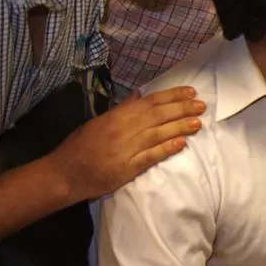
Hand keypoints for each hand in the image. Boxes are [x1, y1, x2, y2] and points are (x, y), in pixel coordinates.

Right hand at [48, 87, 204, 200]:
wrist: (63, 174)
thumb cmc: (80, 147)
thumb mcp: (99, 122)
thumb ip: (121, 109)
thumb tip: (140, 95)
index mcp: (116, 116)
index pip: (149, 102)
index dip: (172, 96)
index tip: (190, 92)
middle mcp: (122, 129)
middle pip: (157, 115)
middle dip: (182, 109)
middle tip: (202, 105)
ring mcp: (125, 149)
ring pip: (157, 134)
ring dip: (179, 127)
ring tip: (198, 123)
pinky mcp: (126, 168)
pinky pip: (150, 156)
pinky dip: (166, 149)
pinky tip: (182, 144)